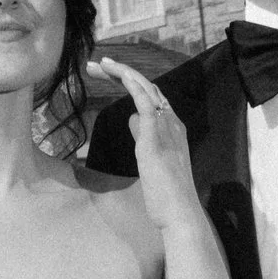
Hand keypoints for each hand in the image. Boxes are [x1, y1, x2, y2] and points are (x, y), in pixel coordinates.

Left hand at [102, 63, 198, 236]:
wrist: (180, 214)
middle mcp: (172, 123)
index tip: (109, 73)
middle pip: (147, 87)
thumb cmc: (166, 194)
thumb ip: (144, 137)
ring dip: (121, 73)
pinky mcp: (154, 140)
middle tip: (97, 64)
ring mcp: (165, 130)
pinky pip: (146, 105)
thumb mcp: (151, 160)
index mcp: (173, 127)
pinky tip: (121, 75)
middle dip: (121, 72)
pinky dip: (134, 87)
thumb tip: (132, 119)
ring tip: (98, 65)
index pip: (151, 95)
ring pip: (146, 89)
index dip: (131, 81)